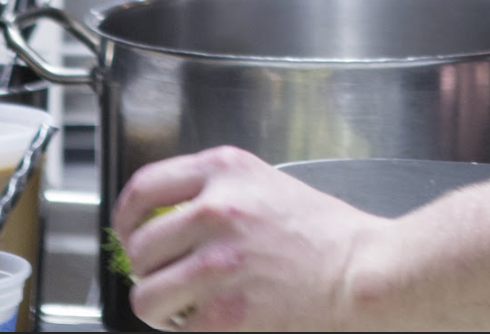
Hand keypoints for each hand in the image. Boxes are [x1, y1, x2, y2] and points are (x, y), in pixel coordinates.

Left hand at [115, 146, 383, 331]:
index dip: (125, 217)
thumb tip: (164, 220)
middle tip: (166, 277)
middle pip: (138, 246)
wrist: (364, 274)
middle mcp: (215, 210)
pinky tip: (209, 320)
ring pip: (146, 294)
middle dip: (147, 269)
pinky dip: (185, 329)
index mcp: (225, 170)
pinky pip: (175, 327)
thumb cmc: (325, 236)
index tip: (128, 233)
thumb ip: (215, 192)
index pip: (143, 187)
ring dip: (159, 305)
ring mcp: (217, 263)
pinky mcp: (225, 312)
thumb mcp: (266, 185)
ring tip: (183, 306)